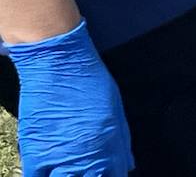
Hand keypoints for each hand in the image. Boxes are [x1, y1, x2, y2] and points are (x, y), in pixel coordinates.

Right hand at [7, 20, 133, 176]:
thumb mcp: (116, 109)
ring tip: (67, 170)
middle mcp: (88, 155)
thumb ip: (121, 141)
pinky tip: (47, 171)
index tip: (104, 175)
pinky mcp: (35, 154)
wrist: (59, 64)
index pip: (115, 176)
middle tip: (83, 171)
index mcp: (111, 144)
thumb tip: (127, 164)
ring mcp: (61, 157)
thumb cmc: (89, 80)